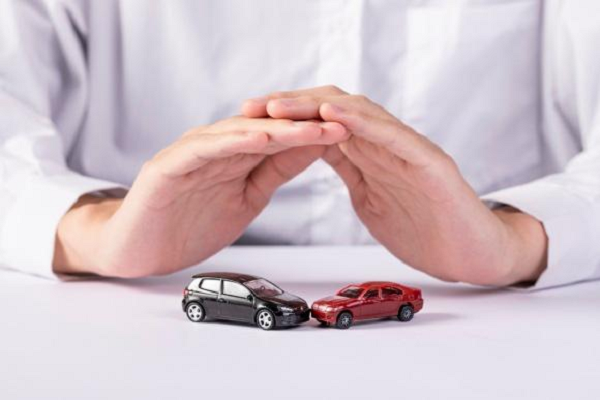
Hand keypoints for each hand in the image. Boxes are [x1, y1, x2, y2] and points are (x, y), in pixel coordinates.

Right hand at [53, 116, 347, 276]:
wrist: (136, 249)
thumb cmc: (188, 223)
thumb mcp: (247, 198)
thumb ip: (275, 171)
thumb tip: (313, 148)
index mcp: (236, 155)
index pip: (282, 139)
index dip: (316, 135)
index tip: (351, 133)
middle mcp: (216, 146)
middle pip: (266, 128)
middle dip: (305, 125)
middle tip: (343, 121)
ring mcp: (192, 153)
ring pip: (239, 132)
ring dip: (277, 128)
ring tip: (311, 126)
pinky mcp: (169, 165)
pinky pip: (204, 149)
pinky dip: (232, 141)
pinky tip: (260, 138)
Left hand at [242, 86, 546, 285]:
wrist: (473, 254)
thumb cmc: (424, 229)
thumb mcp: (371, 198)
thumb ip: (349, 170)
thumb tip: (318, 151)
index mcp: (370, 154)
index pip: (322, 126)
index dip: (285, 119)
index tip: (247, 119)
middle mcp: (387, 144)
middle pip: (334, 112)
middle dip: (290, 107)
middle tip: (251, 107)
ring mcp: (409, 150)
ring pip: (360, 115)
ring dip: (316, 108)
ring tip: (281, 106)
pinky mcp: (430, 162)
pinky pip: (393, 136)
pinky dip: (362, 123)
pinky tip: (334, 116)